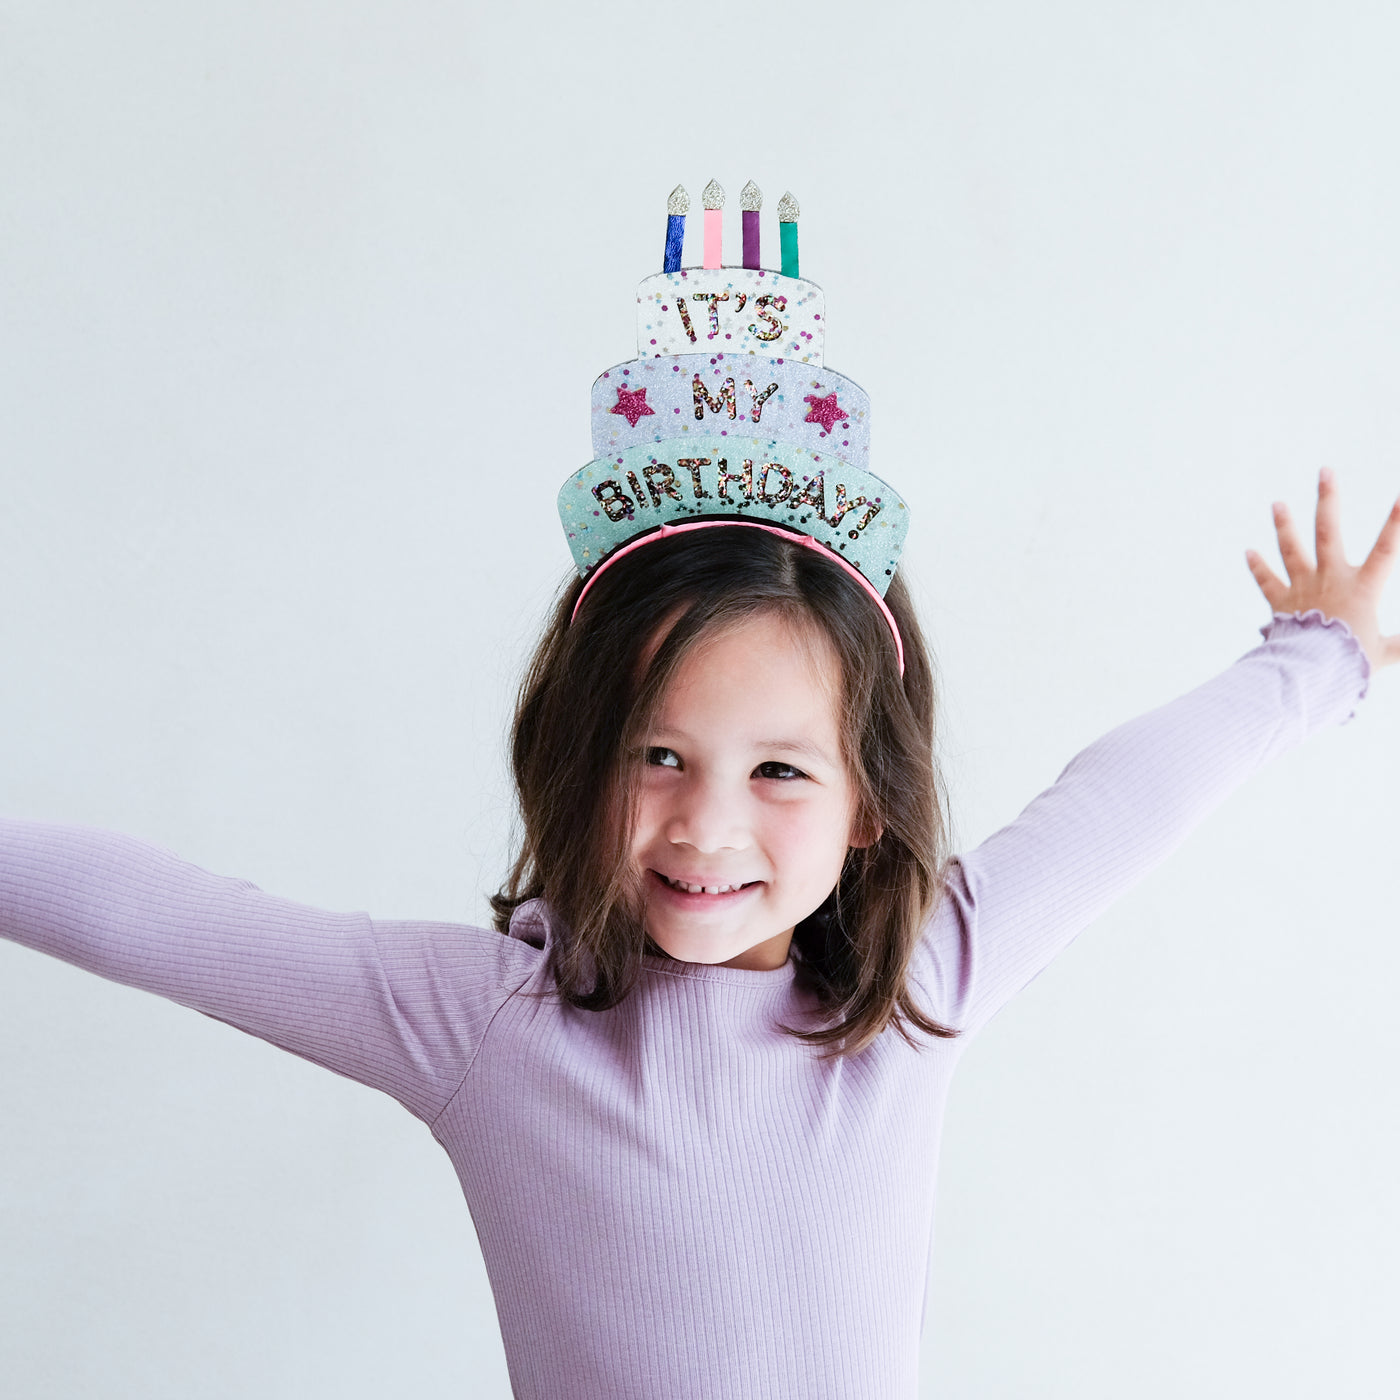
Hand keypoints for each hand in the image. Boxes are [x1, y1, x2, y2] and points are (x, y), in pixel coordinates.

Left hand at [1245, 467, 1399, 670]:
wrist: (1309, 672)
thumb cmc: (1350, 663)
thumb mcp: (1384, 653)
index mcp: (1361, 588)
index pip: (1386, 549)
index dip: (1396, 522)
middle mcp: (1329, 580)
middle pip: (1328, 531)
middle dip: (1328, 499)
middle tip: (1325, 472)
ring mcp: (1301, 588)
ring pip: (1291, 549)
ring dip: (1284, 525)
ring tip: (1277, 504)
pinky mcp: (1280, 603)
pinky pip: (1267, 582)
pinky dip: (1258, 567)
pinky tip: (1248, 552)